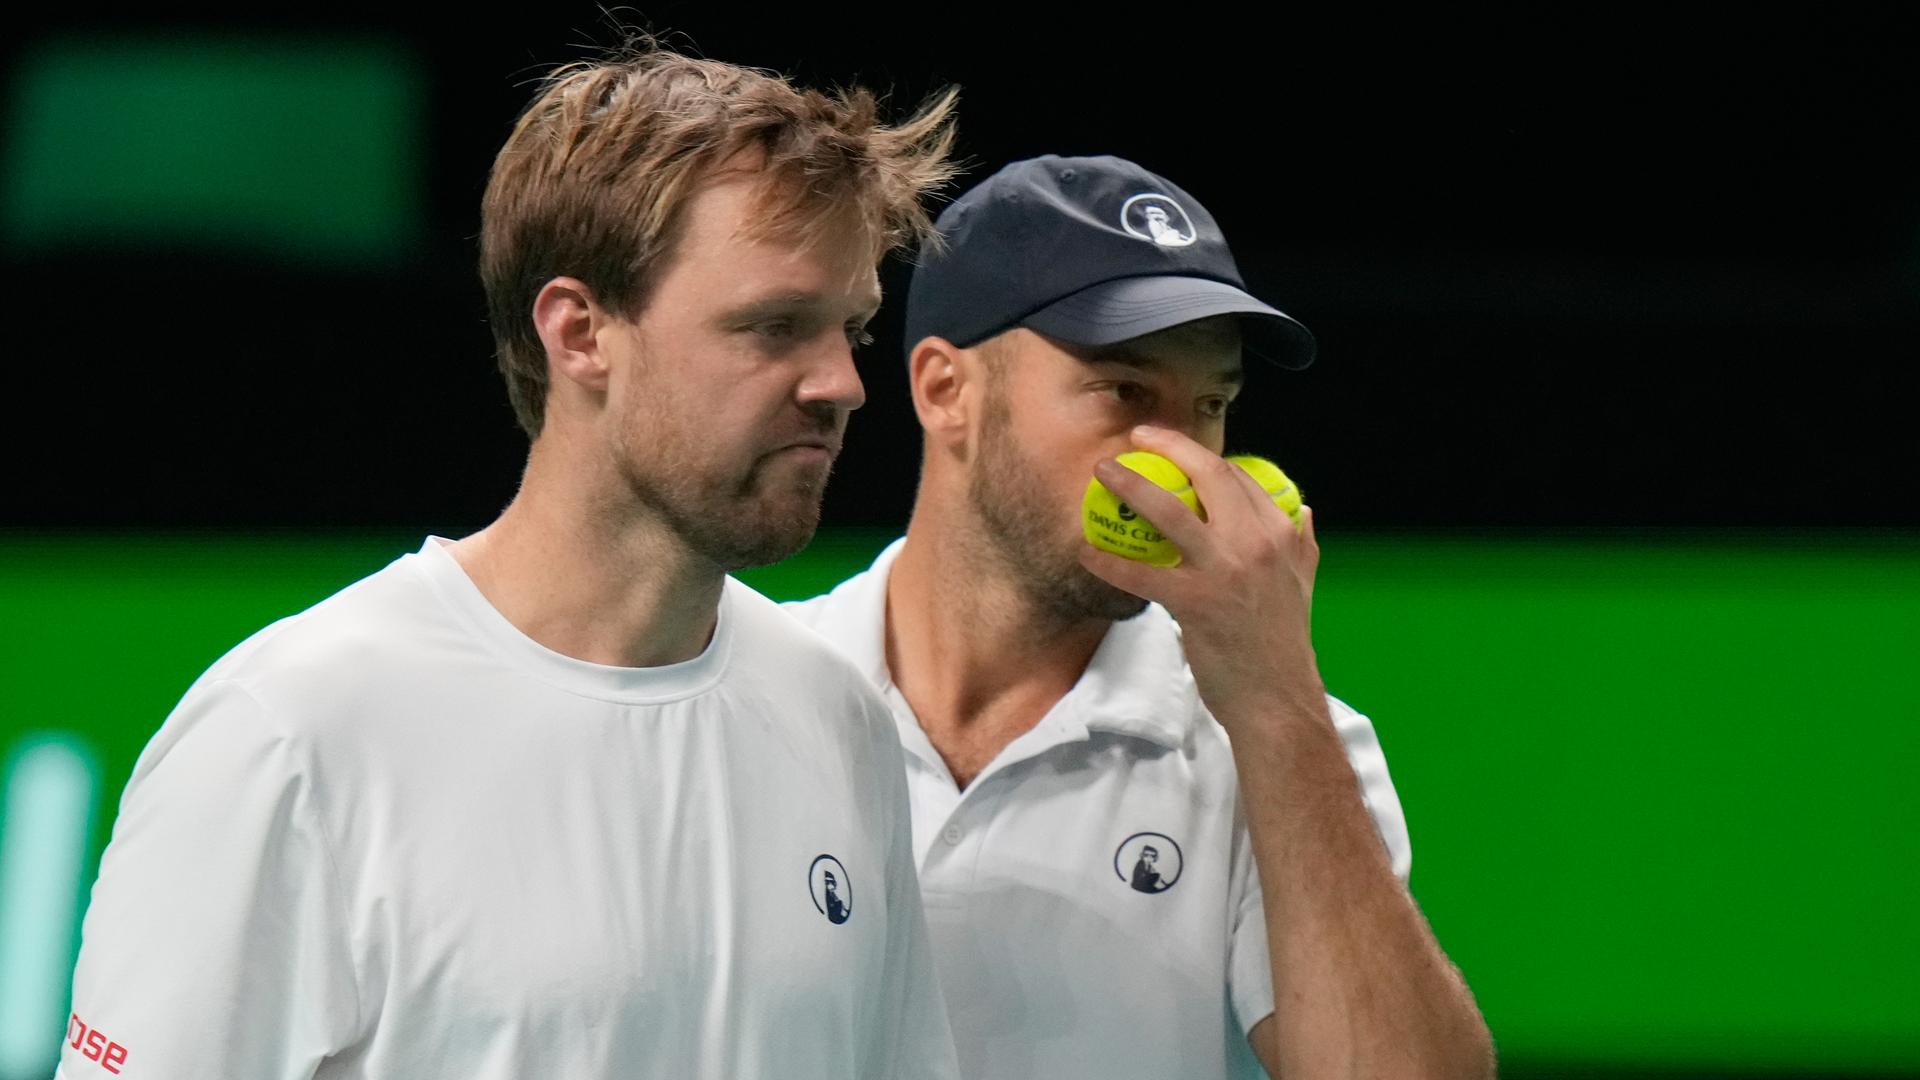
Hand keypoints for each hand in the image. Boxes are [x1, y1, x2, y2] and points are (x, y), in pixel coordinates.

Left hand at [1077, 426, 1324, 728]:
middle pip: (1208, 474)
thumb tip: (1301, 509)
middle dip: (1168, 446)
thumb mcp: (1303, 583)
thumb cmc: (1283, 643)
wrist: (1277, 699)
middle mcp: (1256, 542)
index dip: (1202, 456)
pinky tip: (1087, 552)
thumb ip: (1301, 542)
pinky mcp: (1194, 603)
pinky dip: (1109, 560)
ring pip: (1169, 511)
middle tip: (1136, 438)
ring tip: (1104, 473)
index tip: (1176, 448)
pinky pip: (1140, 574)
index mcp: (1280, 533)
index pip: (1239, 476)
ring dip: (1130, 485)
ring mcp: (1225, 570)